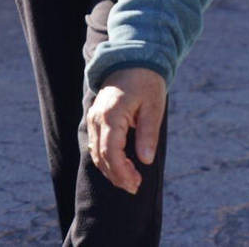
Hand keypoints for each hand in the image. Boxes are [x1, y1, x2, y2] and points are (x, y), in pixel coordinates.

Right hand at [85, 67, 166, 193]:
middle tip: (135, 187)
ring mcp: (93, 119)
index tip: (135, 184)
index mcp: (112, 115)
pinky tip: (122, 166)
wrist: (133, 61)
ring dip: (111, 170)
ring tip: (130, 180)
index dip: (122, 172)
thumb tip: (146, 160)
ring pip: (96, 153)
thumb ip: (148, 133)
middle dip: (117, 175)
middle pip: (101, 156)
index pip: (111, 152)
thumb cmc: (147, 82)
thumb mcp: (154, 107)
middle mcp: (97, 119)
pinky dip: (107, 159)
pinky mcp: (95, 119)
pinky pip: (97, 145)